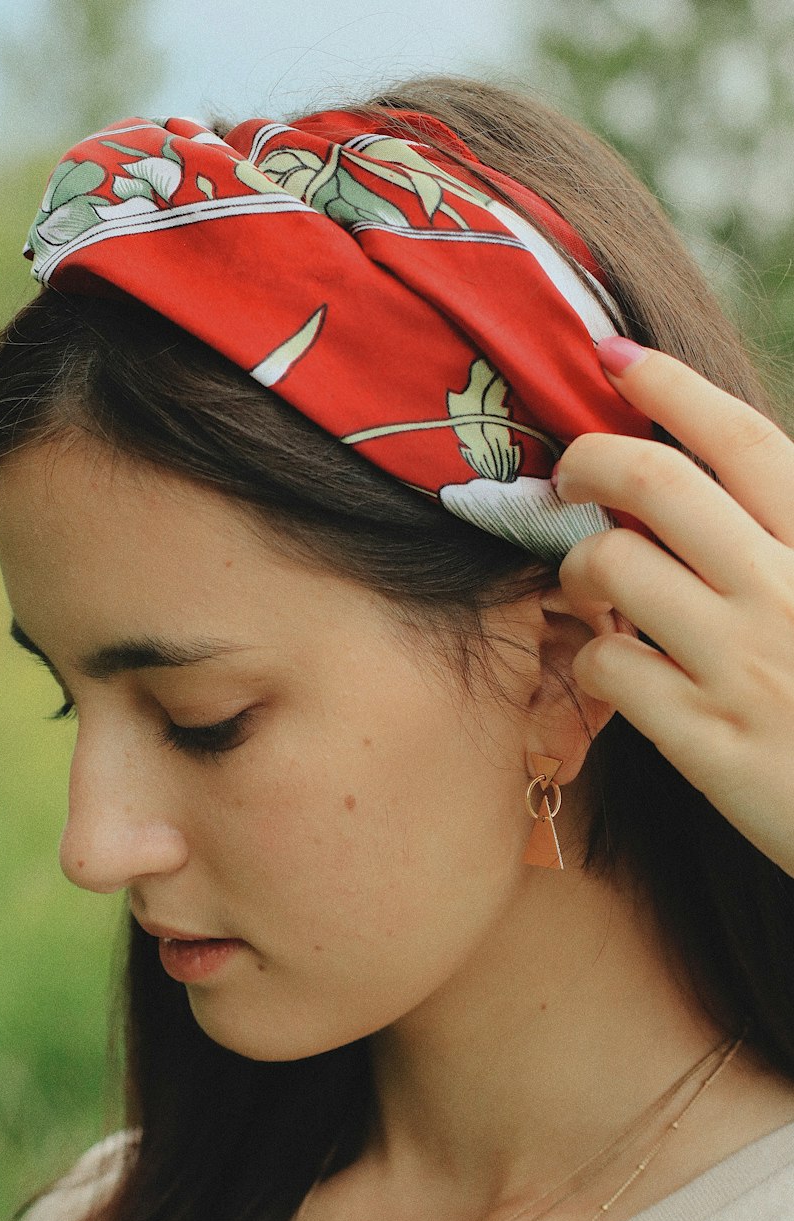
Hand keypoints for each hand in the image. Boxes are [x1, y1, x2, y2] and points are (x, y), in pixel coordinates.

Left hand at [551, 339, 793, 877]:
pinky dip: (594, 653)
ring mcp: (742, 667)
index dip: (672, 387)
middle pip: (655, 484)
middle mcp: (785, 592)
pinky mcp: (707, 742)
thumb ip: (789, 534)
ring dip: (582, 562)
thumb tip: (731, 475)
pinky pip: (608, 665)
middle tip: (570, 472)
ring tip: (592, 578)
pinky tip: (615, 660)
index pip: (742, 441)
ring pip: (613, 566)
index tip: (616, 357)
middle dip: (591, 458)